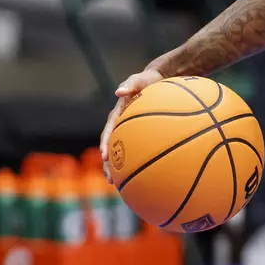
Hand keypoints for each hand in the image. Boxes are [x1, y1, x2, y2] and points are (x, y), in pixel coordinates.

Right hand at [101, 66, 164, 181]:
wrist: (159, 80)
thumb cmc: (149, 80)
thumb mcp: (140, 79)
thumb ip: (131, 84)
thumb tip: (118, 92)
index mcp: (118, 115)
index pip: (108, 131)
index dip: (106, 144)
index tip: (105, 156)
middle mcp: (121, 126)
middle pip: (112, 148)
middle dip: (109, 165)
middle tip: (110, 179)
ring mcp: (130, 132)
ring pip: (123, 153)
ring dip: (120, 168)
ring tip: (120, 185)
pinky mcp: (141, 135)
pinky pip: (139, 151)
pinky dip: (138, 162)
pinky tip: (146, 176)